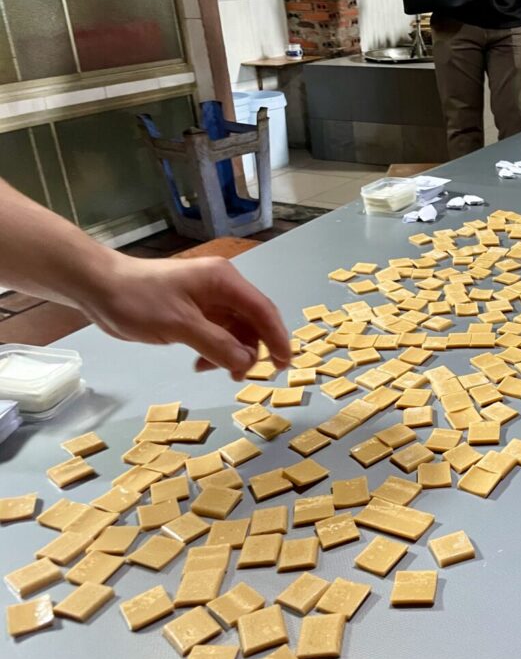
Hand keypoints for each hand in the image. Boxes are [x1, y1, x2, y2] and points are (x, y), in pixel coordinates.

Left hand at [76, 255, 290, 380]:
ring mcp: (209, 298)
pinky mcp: (196, 309)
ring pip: (237, 330)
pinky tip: (202, 363)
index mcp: (224, 281)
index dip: (277, 338)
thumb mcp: (179, 325)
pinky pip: (219, 332)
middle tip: (243, 377)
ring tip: (218, 372)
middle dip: (253, 349)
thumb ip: (216, 344)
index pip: (263, 310)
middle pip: (253, 321)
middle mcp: (222, 287)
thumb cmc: (138, 300)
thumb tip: (246, 362)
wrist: (99, 286)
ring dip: (232, 353)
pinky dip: (217, 349)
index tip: (284, 365)